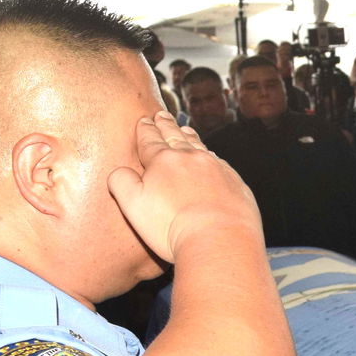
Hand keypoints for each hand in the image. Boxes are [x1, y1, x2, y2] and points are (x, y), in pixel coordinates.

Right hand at [107, 113, 259, 261]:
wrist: (219, 240)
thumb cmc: (171, 228)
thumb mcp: (133, 206)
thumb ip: (121, 183)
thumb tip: (120, 171)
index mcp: (163, 161)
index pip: (150, 140)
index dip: (145, 129)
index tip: (144, 120)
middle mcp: (191, 158)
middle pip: (175, 136)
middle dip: (166, 125)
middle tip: (161, 115)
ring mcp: (216, 169)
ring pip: (199, 146)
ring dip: (189, 136)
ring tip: (185, 129)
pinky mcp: (235, 183)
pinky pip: (220, 163)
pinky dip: (211, 156)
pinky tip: (211, 157)